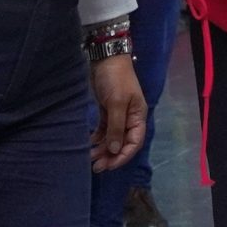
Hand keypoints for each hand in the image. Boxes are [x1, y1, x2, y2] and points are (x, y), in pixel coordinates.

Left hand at [88, 52, 147, 172]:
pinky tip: (88, 145)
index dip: (123, 156)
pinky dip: (97, 138)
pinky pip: (103, 130)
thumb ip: (116, 128)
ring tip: (89, 158)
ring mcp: (118, 115)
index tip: (109, 165)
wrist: (106, 59)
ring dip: (102, 149)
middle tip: (96, 167)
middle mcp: (130, 118)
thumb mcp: (117, 103)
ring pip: (111, 138)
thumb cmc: (116, 79)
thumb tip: (114, 151)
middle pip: (122, 143)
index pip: (134, 142)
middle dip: (110, 156)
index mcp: (138, 116)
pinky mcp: (107, 111)